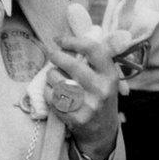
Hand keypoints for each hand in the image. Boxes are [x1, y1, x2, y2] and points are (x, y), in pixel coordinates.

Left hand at [46, 29, 118, 159]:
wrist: (102, 132)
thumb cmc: (101, 97)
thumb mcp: (106, 77)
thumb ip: (95, 57)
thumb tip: (75, 26)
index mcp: (110, 75)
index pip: (92, 49)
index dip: (72, 41)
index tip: (60, 39)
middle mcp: (101, 89)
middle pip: (71, 63)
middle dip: (56, 55)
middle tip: (52, 54)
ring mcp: (87, 105)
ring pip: (57, 79)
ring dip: (51, 74)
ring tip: (55, 77)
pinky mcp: (74, 118)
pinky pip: (51, 96)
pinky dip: (47, 91)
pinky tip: (53, 92)